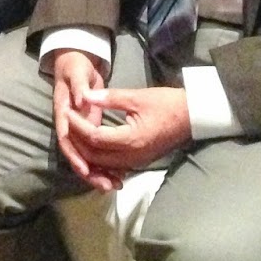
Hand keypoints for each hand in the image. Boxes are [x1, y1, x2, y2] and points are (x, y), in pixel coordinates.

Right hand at [52, 50, 106, 184]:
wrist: (73, 63)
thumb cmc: (74, 66)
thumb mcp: (77, 72)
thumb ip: (79, 86)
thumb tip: (82, 101)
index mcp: (63, 112)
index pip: (66, 139)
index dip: (75, 155)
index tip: (86, 169)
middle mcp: (69, 125)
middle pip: (75, 154)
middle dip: (89, 171)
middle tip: (105, 185)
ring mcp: (78, 128)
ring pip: (85, 155)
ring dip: (97, 171)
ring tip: (113, 185)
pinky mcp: (89, 128)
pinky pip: (95, 150)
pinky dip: (104, 162)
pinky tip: (117, 173)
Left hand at [60, 85, 192, 190]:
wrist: (193, 117)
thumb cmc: (167, 104)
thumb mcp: (137, 96)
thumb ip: (110, 98)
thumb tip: (85, 95)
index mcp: (131, 139)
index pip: (95, 138)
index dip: (78, 125)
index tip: (68, 111)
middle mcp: (131, 156)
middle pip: (94, 156)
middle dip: (77, 141)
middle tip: (68, 122)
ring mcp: (136, 162)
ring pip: (102, 164)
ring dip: (86, 152)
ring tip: (75, 133)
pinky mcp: (139, 162)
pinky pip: (113, 165)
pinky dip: (99, 159)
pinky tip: (91, 146)